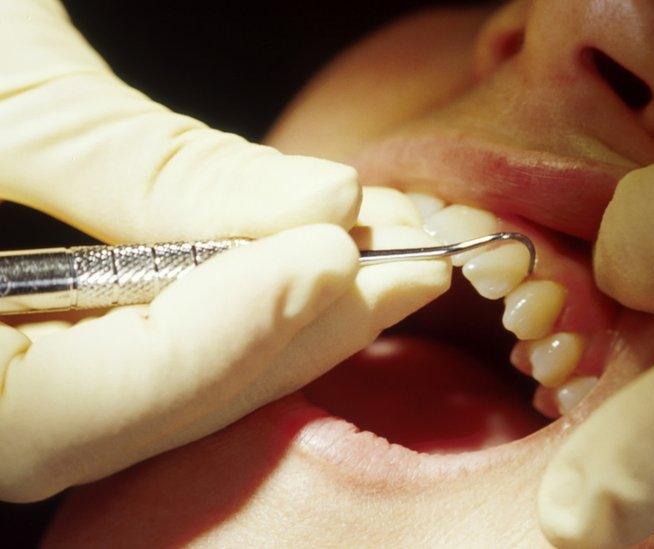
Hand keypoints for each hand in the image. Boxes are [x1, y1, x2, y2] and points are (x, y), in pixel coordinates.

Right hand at [0, 0, 449, 501]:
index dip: (209, 345)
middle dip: (275, 346)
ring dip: (275, 333)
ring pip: (140, 396)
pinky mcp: (35, 328)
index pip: (54, 414)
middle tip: (404, 269)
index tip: (331, 260)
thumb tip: (320, 207)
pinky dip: (230, 308)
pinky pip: (136, 348)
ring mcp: (1, 364)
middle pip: (121, 420)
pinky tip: (310, 259)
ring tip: (383, 263)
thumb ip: (146, 165)